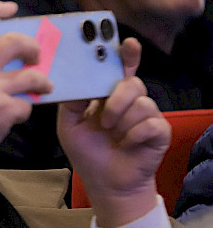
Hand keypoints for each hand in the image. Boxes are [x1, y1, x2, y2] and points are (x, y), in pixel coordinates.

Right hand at [0, 0, 52, 182]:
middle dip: (32, 46)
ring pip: (31, 75)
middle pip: (12, 41)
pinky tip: (14, 119)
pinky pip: (26, 104)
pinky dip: (24, 111)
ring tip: (43, 88)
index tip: (11, 8)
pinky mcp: (2, 109)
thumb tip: (1, 60)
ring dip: (42, 82)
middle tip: (37, 56)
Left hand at [58, 38, 170, 227]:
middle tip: (104, 120)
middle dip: (116, 99)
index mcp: (108, 96)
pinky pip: (150, 123)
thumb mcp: (69, 125)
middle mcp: (129, 102)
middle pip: (132, 82)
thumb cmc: (88, 152)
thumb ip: (70, 101)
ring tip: (113, 136)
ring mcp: (146, 115)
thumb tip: (75, 81)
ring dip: (121, 122)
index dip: (125, 55)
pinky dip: (133, 135)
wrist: (106, 183)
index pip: (119, 69)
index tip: (126, 44)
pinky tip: (126, 144)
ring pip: (140, 103)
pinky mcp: (159, 131)